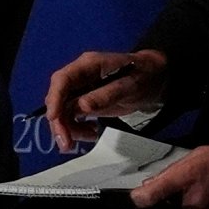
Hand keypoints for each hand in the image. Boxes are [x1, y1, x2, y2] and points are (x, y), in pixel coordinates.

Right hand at [41, 46, 166, 148]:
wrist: (155, 77)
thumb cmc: (144, 75)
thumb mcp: (130, 85)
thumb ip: (106, 95)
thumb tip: (81, 106)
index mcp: (88, 65)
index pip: (62, 79)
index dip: (55, 98)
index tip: (54, 118)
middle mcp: (79, 76)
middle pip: (59, 98)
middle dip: (59, 121)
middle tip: (66, 143)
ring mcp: (81, 89)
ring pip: (63, 111)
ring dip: (69, 128)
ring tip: (89, 136)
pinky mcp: (85, 102)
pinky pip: (72, 117)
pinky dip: (77, 128)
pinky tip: (91, 132)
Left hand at [131, 141, 208, 208]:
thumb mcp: (199, 155)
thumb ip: (173, 171)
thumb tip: (149, 186)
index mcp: (187, 178)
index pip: (152, 195)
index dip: (141, 197)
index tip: (136, 198)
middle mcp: (194, 201)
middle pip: (173, 206)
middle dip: (178, 197)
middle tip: (195, 184)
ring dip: (194, 205)